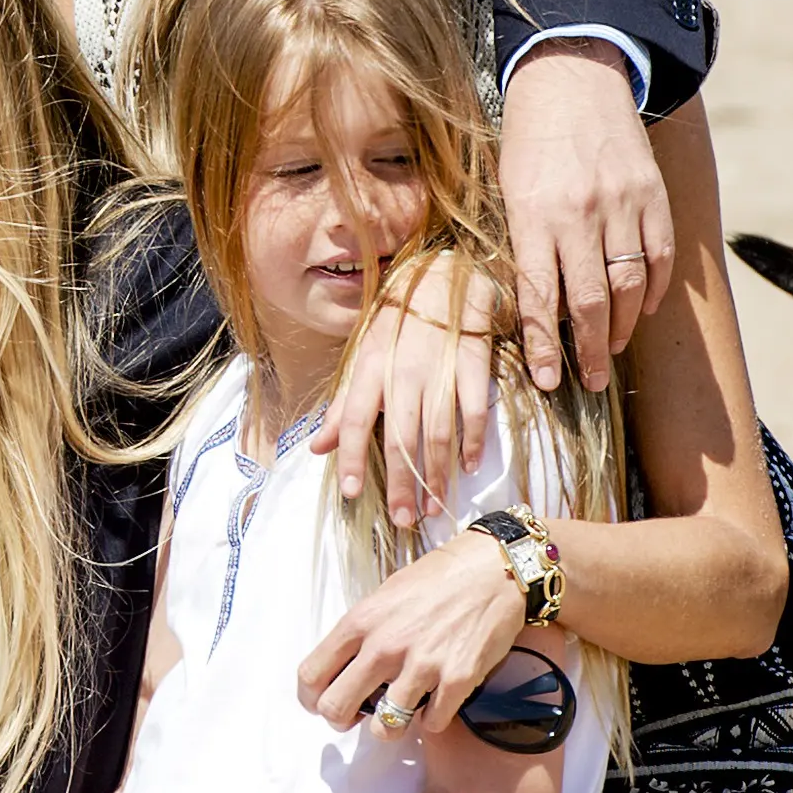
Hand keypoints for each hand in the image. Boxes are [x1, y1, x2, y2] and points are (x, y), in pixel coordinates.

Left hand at [295, 538, 527, 734]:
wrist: (493, 569)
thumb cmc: (438, 578)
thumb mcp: (384, 595)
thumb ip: (361, 633)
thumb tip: (343, 668)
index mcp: (360, 622)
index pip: (310, 675)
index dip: (310, 697)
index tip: (320, 701)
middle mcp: (385, 646)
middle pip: (335, 710)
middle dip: (342, 720)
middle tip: (357, 714)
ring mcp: (422, 665)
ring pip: (384, 728)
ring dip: (389, 726)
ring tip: (400, 709)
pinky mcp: (458, 680)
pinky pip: (431, 724)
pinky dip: (432, 718)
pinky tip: (436, 700)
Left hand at [312, 251, 502, 530]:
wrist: (446, 273)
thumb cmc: (398, 320)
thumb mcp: (363, 357)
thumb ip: (344, 406)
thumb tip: (318, 447)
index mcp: (371, 367)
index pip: (356, 419)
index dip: (353, 457)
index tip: (352, 492)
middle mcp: (403, 370)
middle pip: (401, 436)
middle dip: (402, 483)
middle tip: (402, 519)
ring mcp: (441, 368)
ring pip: (438, 431)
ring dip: (436, 474)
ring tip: (432, 507)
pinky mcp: (474, 363)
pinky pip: (474, 410)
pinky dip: (472, 442)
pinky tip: (467, 467)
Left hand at [500, 40, 671, 393]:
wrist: (572, 76)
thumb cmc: (527, 140)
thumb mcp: (505, 189)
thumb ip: (520, 245)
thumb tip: (530, 310)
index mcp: (532, 214)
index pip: (541, 297)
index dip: (545, 346)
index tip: (549, 382)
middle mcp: (579, 212)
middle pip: (591, 302)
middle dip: (592, 351)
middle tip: (592, 382)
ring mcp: (621, 203)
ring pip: (629, 285)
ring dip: (624, 326)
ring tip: (613, 348)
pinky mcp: (652, 193)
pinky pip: (658, 256)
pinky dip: (652, 289)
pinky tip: (642, 307)